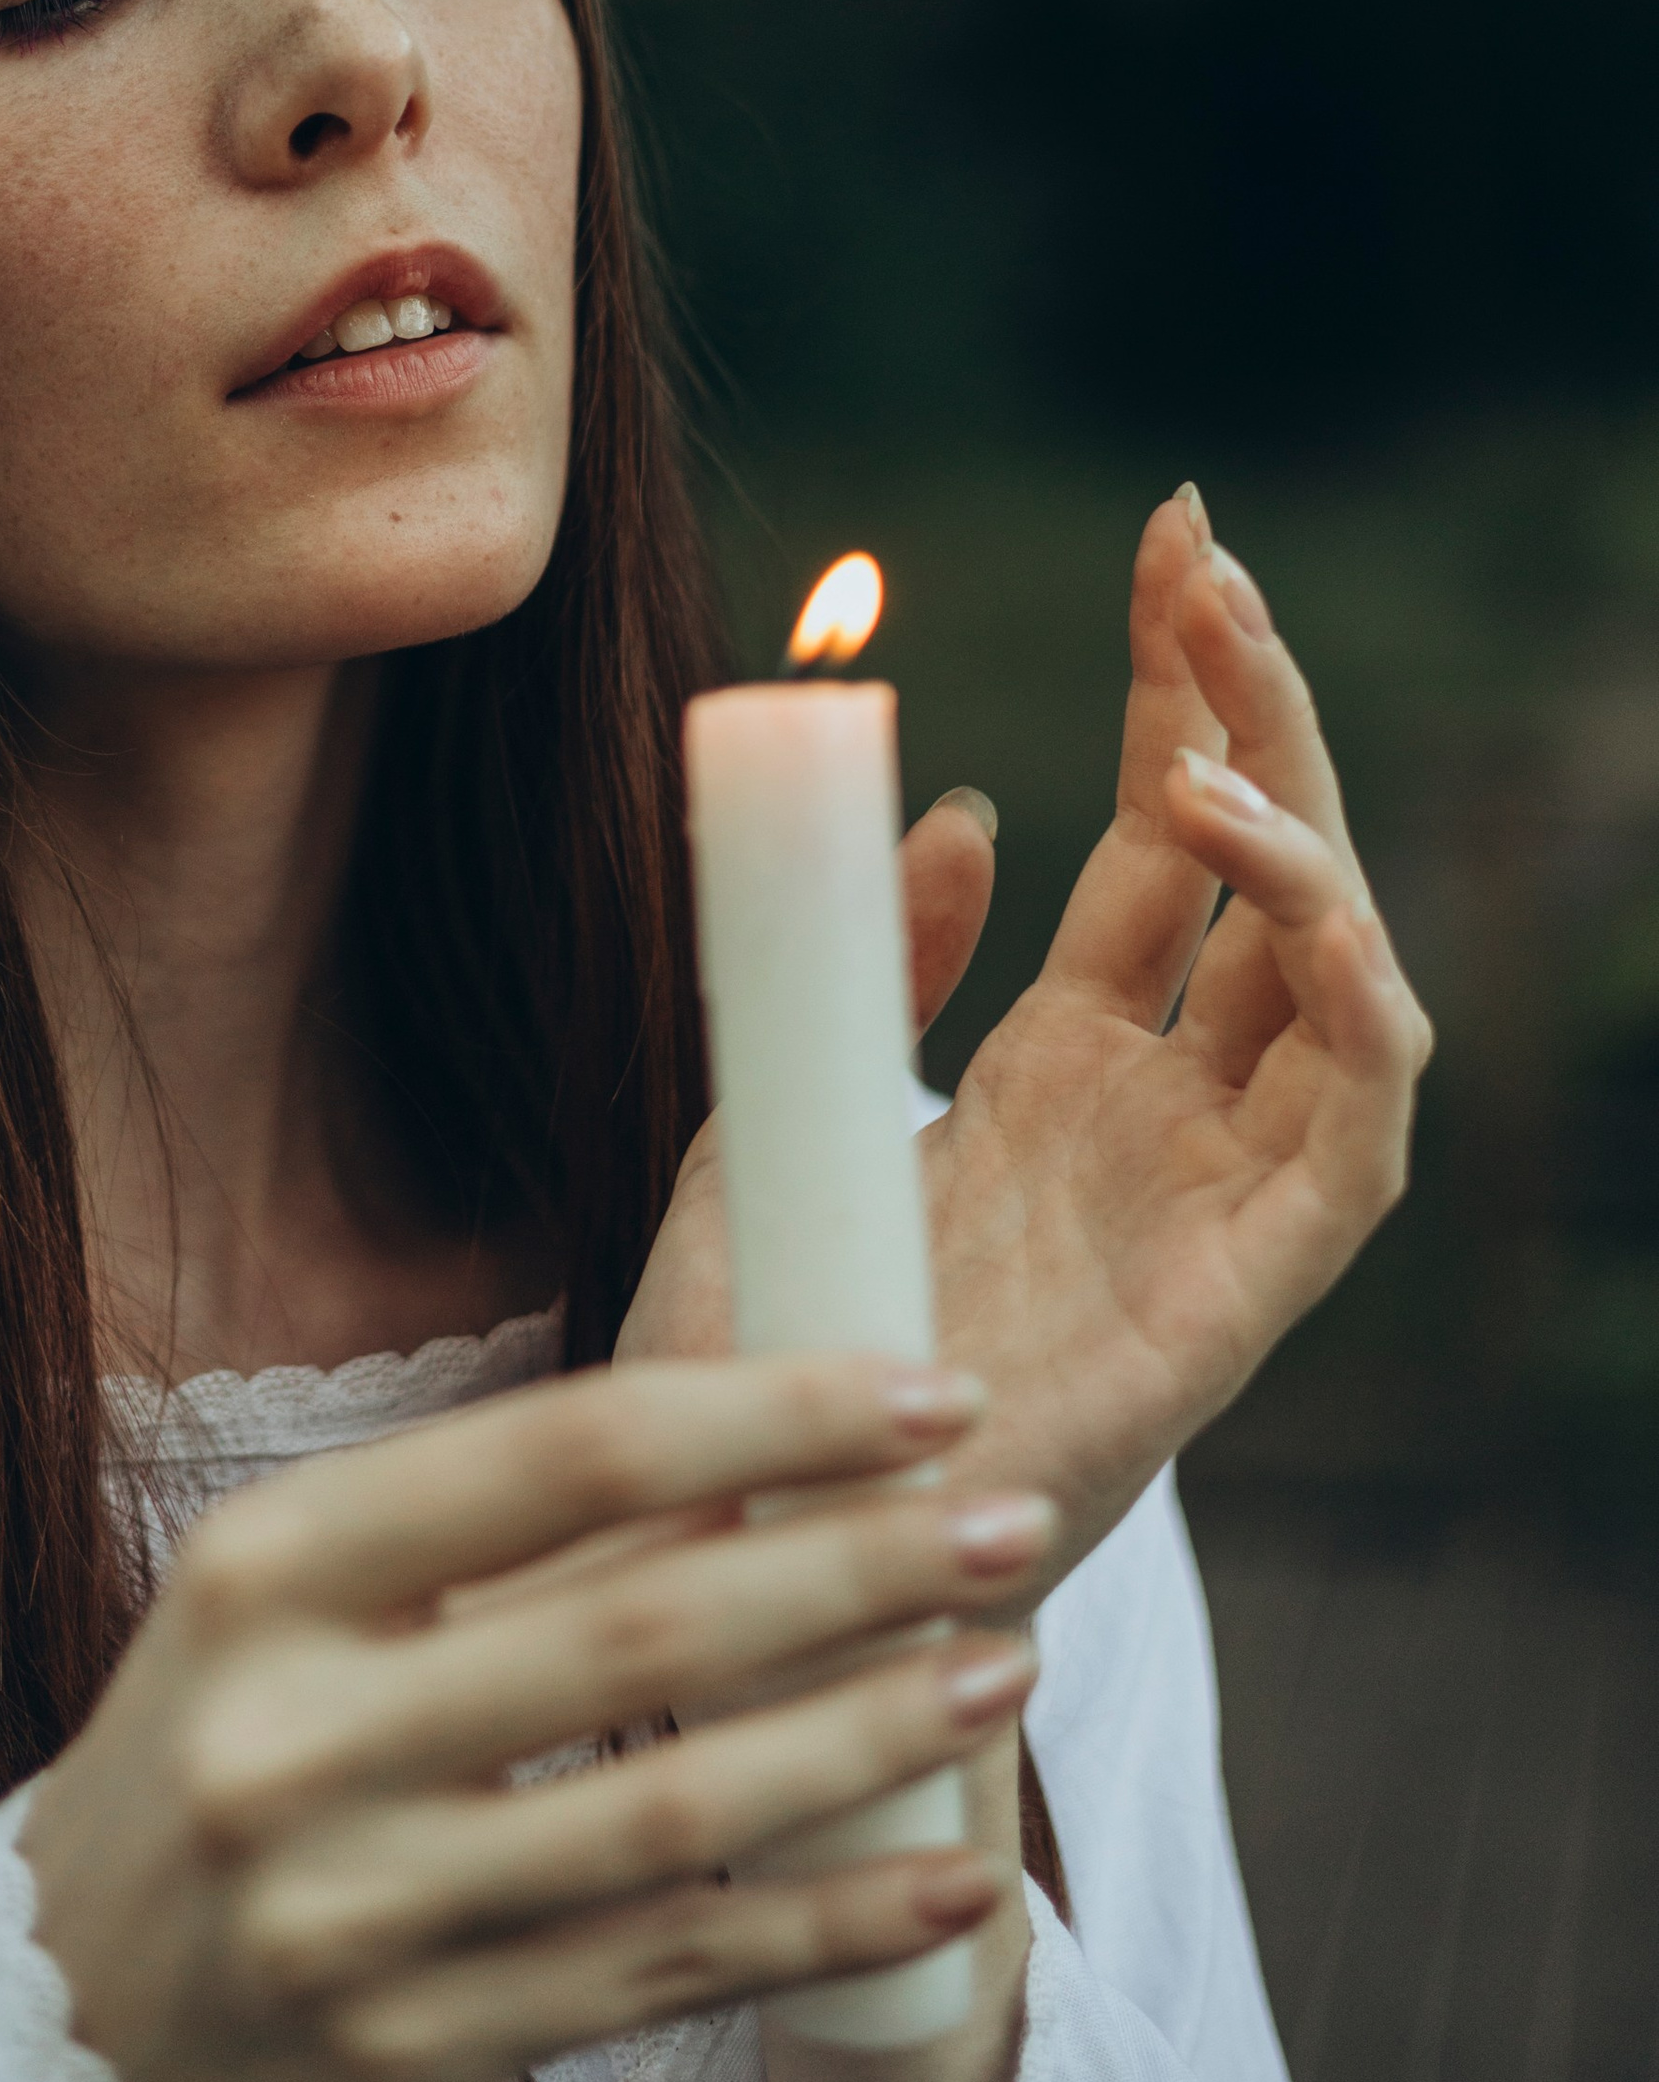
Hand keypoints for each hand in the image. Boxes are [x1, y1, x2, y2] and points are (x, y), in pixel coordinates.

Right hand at [21, 1357, 1047, 2081]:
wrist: (52, 2041)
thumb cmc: (216, 1772)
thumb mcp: (295, 1618)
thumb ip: (492, 1546)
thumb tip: (758, 1450)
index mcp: (266, 1568)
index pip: (560, 1452)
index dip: (762, 1413)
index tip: (920, 1388)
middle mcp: (297, 1731)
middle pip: (641, 1625)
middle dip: (859, 1561)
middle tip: (1012, 1513)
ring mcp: (352, 1907)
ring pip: (675, 1810)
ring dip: (871, 1736)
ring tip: (1005, 1666)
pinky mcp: (412, 2050)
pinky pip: (666, 1972)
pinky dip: (823, 1920)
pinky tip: (944, 1878)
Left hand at [618, 494, 1432, 1604]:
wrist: (724, 1550)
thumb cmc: (746, 1352)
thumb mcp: (777, 1097)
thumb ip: (873, 960)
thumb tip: (963, 811)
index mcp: (1061, 1065)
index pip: (1160, 842)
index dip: (1179, 688)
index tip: (1175, 532)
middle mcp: (1160, 1117)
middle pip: (1257, 875)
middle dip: (1250, 710)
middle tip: (1208, 564)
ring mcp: (1208, 1202)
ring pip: (1336, 983)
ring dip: (1305, 838)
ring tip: (1209, 749)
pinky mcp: (1239, 1302)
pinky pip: (1358, 1140)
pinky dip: (1353, 1005)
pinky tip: (1289, 896)